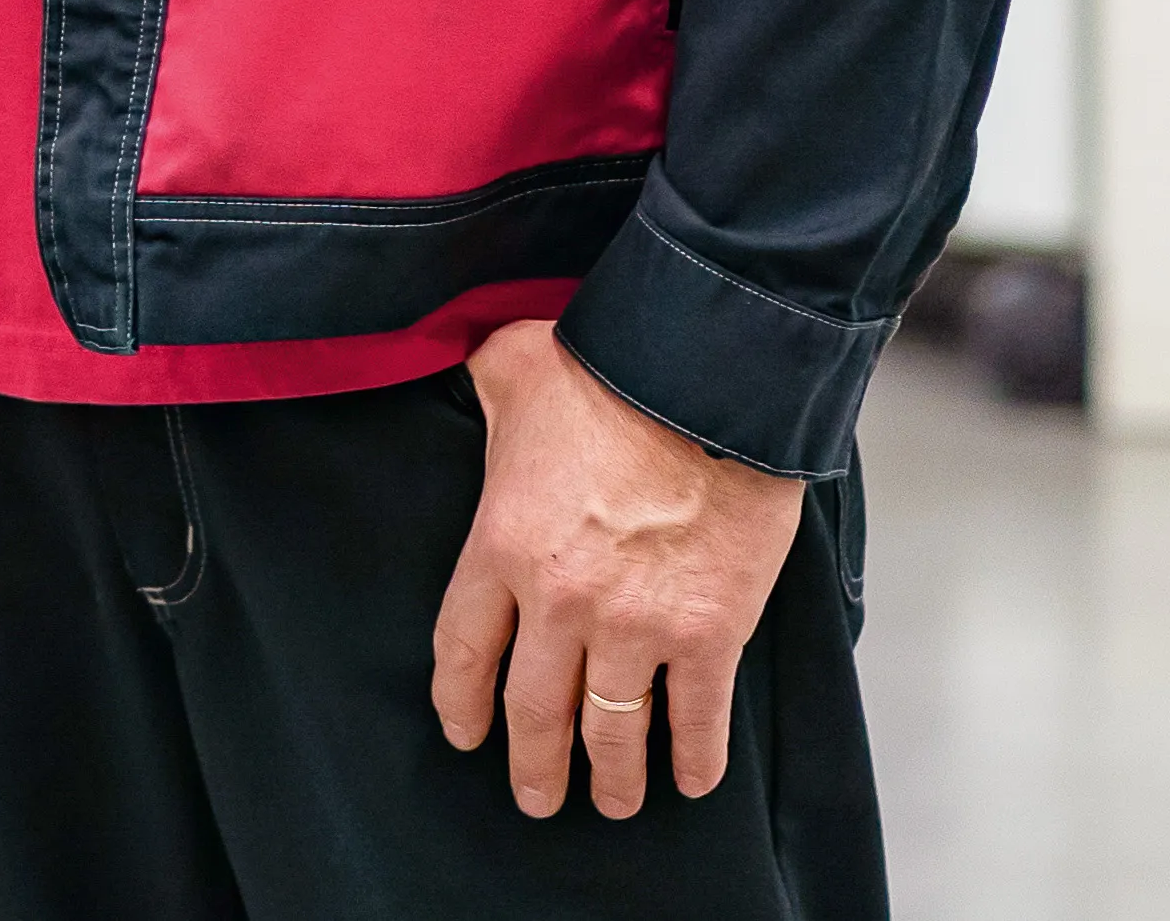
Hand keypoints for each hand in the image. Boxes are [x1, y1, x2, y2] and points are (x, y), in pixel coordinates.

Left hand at [426, 317, 802, 818]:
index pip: (463, 649)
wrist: (707, 380)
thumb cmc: (607, 367)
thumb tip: (475, 378)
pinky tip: (690, 781)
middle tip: (535, 796)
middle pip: (533, 710)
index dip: (461, 702)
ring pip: (611, 729)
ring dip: (611, 777)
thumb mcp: (511, 368)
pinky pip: (696, 718)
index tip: (465, 734)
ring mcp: (636, 625)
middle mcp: (559, 602)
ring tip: (613, 802)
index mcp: (500, 545)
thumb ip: (483, 389)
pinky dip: (693, 759)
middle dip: (532, 765)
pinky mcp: (708, 633)